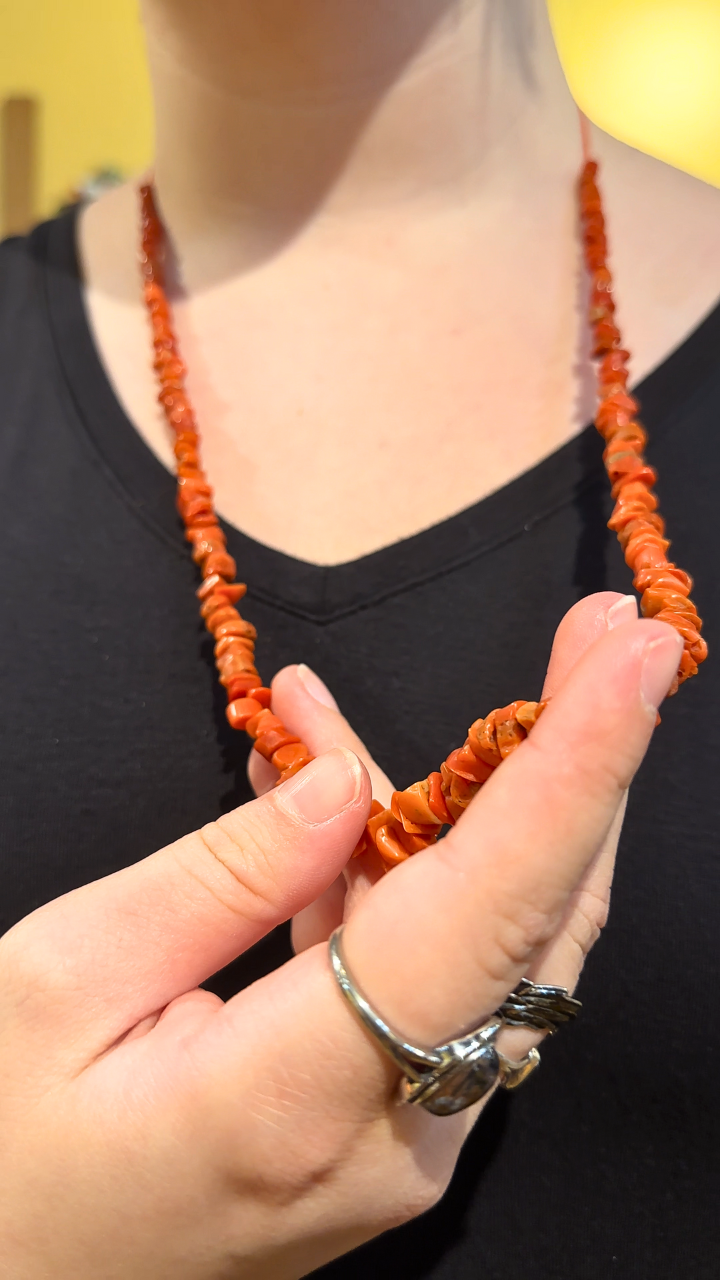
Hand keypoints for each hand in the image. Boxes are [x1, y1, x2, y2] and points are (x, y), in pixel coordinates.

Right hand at [0, 595, 680, 1277]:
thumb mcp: (64, 979)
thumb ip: (221, 874)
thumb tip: (345, 780)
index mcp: (294, 1097)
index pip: (483, 908)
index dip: (574, 770)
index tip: (637, 658)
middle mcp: (392, 1134)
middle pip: (534, 919)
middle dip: (581, 760)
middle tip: (605, 637)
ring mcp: (403, 1140)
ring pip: (500, 942)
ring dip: (492, 803)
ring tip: (437, 702)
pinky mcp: (389, 1123)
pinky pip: (437, 972)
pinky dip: (411, 866)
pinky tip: (341, 789)